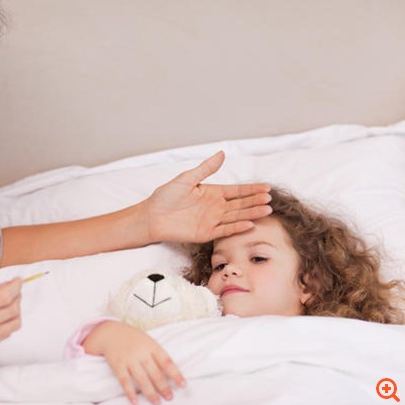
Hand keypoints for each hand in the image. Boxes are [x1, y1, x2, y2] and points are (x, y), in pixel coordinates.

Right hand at [0, 278, 21, 360]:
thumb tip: (4, 286)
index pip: (3, 297)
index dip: (15, 287)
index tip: (18, 281)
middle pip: (11, 311)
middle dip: (17, 297)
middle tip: (15, 290)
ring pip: (13, 325)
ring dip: (16, 311)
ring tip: (9, 302)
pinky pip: (5, 335)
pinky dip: (8, 323)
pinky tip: (2, 315)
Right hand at [83, 321, 184, 404]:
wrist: (109, 332)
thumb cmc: (132, 339)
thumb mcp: (147, 341)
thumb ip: (157, 355)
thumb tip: (170, 374)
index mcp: (151, 345)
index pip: (166, 361)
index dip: (176, 374)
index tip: (183, 385)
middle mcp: (141, 352)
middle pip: (155, 372)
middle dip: (163, 387)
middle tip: (170, 398)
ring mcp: (129, 359)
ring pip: (141, 379)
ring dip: (150, 392)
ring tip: (157, 402)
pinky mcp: (117, 365)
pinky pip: (124, 381)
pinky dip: (130, 392)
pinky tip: (135, 402)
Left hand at [144, 151, 271, 242]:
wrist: (152, 216)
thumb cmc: (166, 196)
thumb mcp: (187, 179)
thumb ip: (206, 169)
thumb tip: (222, 153)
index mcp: (212, 193)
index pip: (237, 191)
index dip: (251, 189)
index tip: (266, 187)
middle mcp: (215, 207)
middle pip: (240, 204)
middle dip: (255, 201)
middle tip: (270, 198)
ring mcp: (212, 221)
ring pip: (236, 217)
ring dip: (251, 213)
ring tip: (267, 210)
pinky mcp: (206, 233)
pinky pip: (225, 230)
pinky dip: (237, 227)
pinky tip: (250, 224)